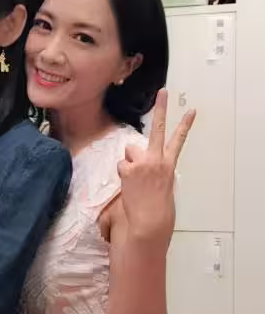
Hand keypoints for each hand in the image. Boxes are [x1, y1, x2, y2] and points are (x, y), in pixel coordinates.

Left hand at [117, 89, 195, 245]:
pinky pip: (121, 165)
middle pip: (158, 129)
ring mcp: (142, 163)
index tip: (191, 110)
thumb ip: (154, 168)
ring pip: (130, 151)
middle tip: (163, 92)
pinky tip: (128, 185)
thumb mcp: (162, 184)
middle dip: (161, 108)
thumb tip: (138, 160)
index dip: (185, 124)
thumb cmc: (156, 207)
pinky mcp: (128, 169)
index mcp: (168, 165)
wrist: (150, 221)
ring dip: (130, 162)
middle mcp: (157, 160)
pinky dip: (122, 174)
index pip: (178, 140)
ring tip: (135, 179)